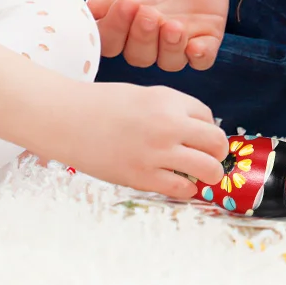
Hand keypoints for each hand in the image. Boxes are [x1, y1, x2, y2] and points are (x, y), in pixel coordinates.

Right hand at [57, 82, 229, 195]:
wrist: (67, 119)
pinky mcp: (142, 176)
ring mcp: (157, 151)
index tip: (199, 137)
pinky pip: (181, 188)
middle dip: (218, 152)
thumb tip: (197, 131)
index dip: (206, 128)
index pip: (207, 117)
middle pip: (216, 142)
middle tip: (212, 159)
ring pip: (207, 168)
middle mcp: (169, 124)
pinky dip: (186, 189)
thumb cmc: (103, 106)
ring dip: (210, 174)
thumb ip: (170, 110)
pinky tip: (180, 184)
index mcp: (169, 99)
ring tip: (203, 176)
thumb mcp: (144, 95)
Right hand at [83, 0, 228, 71]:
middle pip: (138, 55)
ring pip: (169, 61)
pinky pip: (203, 58)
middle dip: (142, 37)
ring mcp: (175, 34)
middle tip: (148, 11)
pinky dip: (200, 57)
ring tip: (172, 25)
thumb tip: (91, 11)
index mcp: (117, 21)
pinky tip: (196, 46)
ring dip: (169, 49)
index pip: (110, 41)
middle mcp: (144, 34)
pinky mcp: (205, 30)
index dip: (117, 28)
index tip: (127, 1)